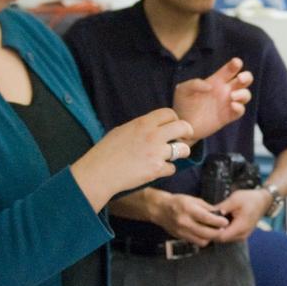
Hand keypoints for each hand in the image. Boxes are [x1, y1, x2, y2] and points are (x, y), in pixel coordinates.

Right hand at [71, 108, 193, 211]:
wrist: (99, 172)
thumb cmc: (106, 152)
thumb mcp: (122, 131)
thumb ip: (140, 128)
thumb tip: (154, 127)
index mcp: (142, 123)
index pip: (169, 113)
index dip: (174, 119)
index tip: (173, 126)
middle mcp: (152, 135)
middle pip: (183, 127)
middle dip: (187, 132)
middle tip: (184, 138)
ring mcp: (156, 153)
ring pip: (183, 149)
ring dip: (181, 153)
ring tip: (173, 156)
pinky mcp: (156, 170)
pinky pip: (172, 168)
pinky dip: (166, 170)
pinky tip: (156, 170)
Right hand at [149, 192, 231, 245]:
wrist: (160, 209)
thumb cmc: (178, 202)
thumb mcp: (193, 199)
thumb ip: (206, 207)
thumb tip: (220, 213)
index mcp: (188, 209)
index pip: (207, 218)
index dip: (219, 222)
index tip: (226, 222)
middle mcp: (185, 222)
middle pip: (206, 232)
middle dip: (218, 232)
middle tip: (223, 228)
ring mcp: (182, 231)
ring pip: (202, 240)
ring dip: (211, 237)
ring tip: (215, 231)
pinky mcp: (180, 237)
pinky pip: (196, 242)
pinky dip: (203, 239)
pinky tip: (206, 234)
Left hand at [173, 57, 252, 141]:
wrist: (181, 124)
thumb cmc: (182, 104)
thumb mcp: (183, 90)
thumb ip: (194, 84)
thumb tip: (210, 86)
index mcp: (216, 81)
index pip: (230, 69)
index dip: (236, 64)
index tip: (236, 63)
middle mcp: (224, 91)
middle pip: (244, 80)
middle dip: (247, 77)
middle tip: (240, 78)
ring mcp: (227, 104)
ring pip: (245, 95)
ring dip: (243, 94)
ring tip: (232, 96)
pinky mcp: (227, 117)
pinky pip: (240, 111)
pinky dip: (240, 107)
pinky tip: (232, 105)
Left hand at [210, 187, 269, 241]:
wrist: (263, 201)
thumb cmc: (250, 199)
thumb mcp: (235, 199)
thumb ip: (222, 207)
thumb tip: (209, 213)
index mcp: (241, 227)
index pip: (221, 236)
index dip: (211, 231)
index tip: (204, 223)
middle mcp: (242, 235)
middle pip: (221, 239)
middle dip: (212, 231)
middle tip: (203, 221)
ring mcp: (242, 236)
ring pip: (224, 238)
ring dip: (216, 231)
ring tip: (209, 221)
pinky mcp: (241, 234)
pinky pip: (228, 236)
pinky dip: (222, 230)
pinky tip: (217, 222)